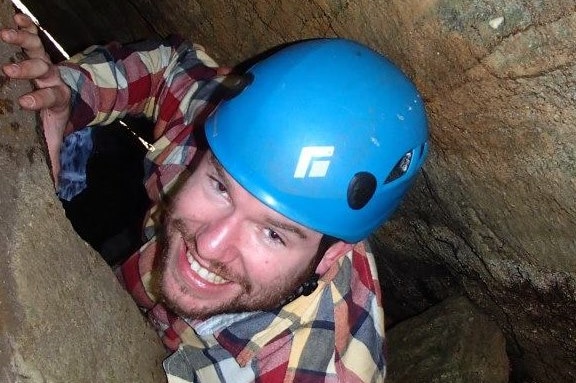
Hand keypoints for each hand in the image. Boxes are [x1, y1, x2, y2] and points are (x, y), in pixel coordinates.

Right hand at [1, 13, 71, 185]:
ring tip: (5, 32)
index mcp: (57, 99)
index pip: (50, 97)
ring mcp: (45, 63)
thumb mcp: (56, 134)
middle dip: (27, 69)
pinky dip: (25, 26)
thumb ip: (54, 156)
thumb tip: (53, 186)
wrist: (72, 93)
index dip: (39, 99)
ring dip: (22, 40)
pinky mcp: (38, 51)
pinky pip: (33, 36)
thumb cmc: (57, 115)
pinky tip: (14, 17)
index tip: (26, 102)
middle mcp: (52, 78)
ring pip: (36, 49)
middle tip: (8, 69)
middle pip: (43, 70)